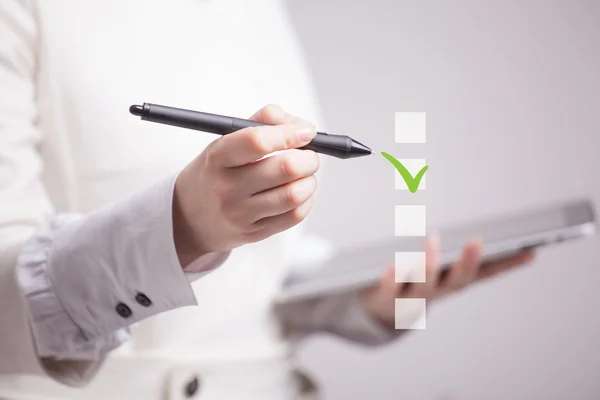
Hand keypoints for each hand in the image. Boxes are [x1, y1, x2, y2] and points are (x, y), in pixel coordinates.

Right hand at [173, 105, 318, 266]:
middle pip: (285, 168)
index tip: (306, 132)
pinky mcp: (253, 233)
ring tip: (305, 174)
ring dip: (309, 180)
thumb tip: (301, 127)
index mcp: (218, 157)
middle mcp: (226, 187)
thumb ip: (264, 121)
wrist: (189, 216)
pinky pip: (294, 216)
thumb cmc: (218, 170)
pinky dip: (306, 200)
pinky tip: (299, 193)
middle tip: (309, 155)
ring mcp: (239, 214)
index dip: (289, 134)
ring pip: (294, 194)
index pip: (257, 141)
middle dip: (308, 158)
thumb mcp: (226, 139)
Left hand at [361, 235, 535, 327]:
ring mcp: (411, 297)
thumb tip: (478, 223)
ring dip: (430, 263)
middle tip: (478, 242)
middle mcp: (437, 291)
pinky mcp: (385, 297)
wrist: (381, 312)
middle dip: (469, 262)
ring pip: (424, 283)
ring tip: (433, 239)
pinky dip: (393, 276)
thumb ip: (456, 249)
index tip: (529, 250)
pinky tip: (396, 263)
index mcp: (452, 281)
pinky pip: (390, 288)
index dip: (508, 264)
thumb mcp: (437, 267)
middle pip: (457, 280)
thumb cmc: (413, 281)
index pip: (485, 274)